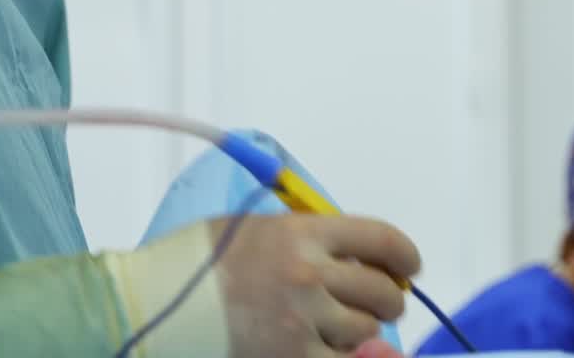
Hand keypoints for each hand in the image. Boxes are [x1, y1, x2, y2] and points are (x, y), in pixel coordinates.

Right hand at [207, 212, 419, 357]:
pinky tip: (343, 350)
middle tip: (378, 300)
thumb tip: (355, 261)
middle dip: (388, 297)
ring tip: (341, 325)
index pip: (379, 239)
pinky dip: (352, 357)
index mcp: (301, 233)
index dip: (404, 255)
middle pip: (382, 290)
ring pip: (368, 331)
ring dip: (363, 330)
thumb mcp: (260, 228)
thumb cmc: (206, 258)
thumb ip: (309, 240)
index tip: (409, 265)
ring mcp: (303, 321)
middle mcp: (309, 274)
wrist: (164, 300)